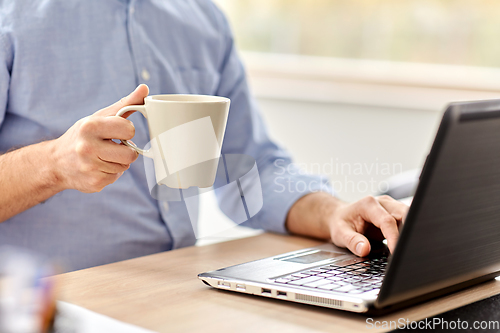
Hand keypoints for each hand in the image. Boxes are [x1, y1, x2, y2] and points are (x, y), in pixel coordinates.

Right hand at [49, 84, 148, 192]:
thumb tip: (145, 88)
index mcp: (90, 126)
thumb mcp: (99, 117)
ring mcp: (90, 167)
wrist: (56, 162)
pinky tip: (97, 167)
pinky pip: (116, 177)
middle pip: (130, 153)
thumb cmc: (83, 136)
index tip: (117, 132)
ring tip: (103, 157)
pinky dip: (111, 173)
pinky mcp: (94, 183)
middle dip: (126, 150)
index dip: (127, 131)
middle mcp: (88, 147)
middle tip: (113, 147)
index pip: (128, 129)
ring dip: (118, 162)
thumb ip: (125, 104)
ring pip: (125, 166)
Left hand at [286, 192, 408, 256]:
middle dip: (409, 232)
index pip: (387, 221)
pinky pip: (407, 222)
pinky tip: (407, 245)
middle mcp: (383, 202)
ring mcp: (391, 207)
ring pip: (409, 217)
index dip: (394, 237)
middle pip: (404, 214)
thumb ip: (352, 241)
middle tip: (408, 251)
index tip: (396, 252)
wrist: (340, 216)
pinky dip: (409, 233)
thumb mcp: (340, 233)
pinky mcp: (395, 213)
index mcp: (368, 204)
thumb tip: (364, 249)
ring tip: (409, 249)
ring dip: (410, 232)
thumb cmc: (341, 223)